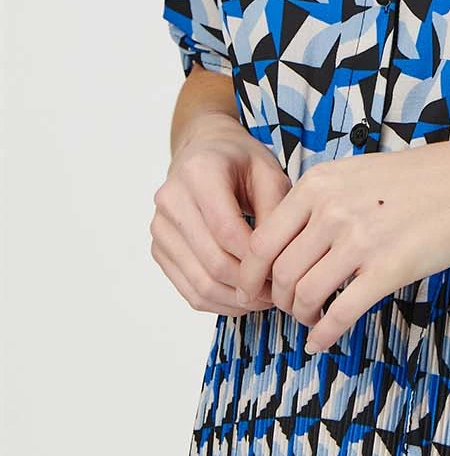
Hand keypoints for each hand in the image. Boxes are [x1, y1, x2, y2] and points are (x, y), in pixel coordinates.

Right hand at [150, 113, 291, 316]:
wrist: (204, 152)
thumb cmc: (240, 161)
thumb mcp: (269, 172)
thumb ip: (275, 211)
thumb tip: (276, 262)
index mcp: (199, 172)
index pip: (227, 230)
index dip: (257, 259)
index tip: (283, 271)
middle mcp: (171, 199)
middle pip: (213, 261)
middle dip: (249, 284)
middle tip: (278, 292)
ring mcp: (160, 226)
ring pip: (199, 283)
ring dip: (235, 300)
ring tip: (263, 298)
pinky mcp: (159, 248)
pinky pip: (188, 289)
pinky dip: (218, 302)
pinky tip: (242, 298)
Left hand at [235, 134, 449, 351]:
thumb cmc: (417, 179)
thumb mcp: (355, 173)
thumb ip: (319, 200)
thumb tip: (286, 241)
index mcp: (318, 184)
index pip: (261, 240)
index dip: (251, 274)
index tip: (253, 290)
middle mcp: (332, 210)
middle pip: (280, 273)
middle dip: (277, 300)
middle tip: (286, 308)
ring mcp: (360, 240)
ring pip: (305, 296)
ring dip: (301, 317)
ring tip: (309, 320)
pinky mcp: (388, 269)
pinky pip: (340, 313)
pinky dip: (324, 334)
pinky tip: (322, 341)